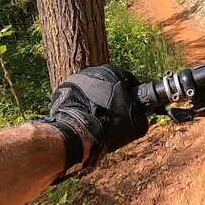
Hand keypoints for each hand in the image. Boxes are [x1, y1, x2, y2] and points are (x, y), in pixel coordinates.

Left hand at [36, 64, 148, 178]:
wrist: (78, 134)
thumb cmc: (110, 125)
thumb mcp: (138, 123)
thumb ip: (142, 114)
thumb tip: (139, 115)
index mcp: (113, 72)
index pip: (130, 81)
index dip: (134, 96)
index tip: (135, 108)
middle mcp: (93, 71)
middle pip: (110, 85)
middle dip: (115, 98)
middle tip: (118, 116)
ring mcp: (75, 80)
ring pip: (94, 91)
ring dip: (99, 102)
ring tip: (101, 119)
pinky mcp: (62, 90)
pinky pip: (79, 98)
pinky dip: (84, 106)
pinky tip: (88, 119)